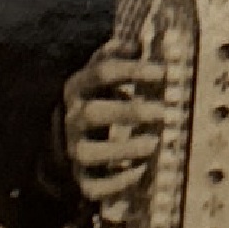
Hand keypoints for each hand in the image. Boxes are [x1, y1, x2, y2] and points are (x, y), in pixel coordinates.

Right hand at [56, 54, 169, 223]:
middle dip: (127, 112)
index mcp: (78, 88)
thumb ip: (115, 58)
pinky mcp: (82, 177)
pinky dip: (116, 182)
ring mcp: (74, 149)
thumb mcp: (101, 76)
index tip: (162, 71)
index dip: (130, 71)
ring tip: (153, 144)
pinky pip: (94, 185)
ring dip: (122, 149)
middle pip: (93, 113)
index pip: (101, 73)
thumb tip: (136, 42)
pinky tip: (140, 172)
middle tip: (161, 111)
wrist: (66, 139)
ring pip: (89, 152)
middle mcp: (72, 118)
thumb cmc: (98, 100)